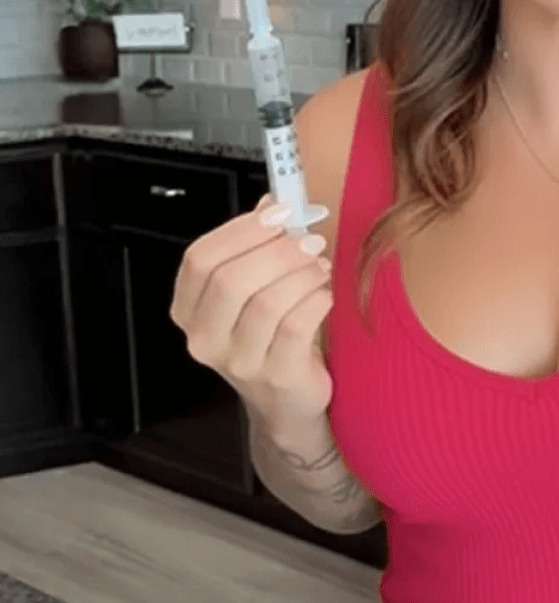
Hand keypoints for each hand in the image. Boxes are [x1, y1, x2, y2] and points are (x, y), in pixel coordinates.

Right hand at [170, 194, 334, 433]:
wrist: (288, 402)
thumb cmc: (272, 336)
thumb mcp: (256, 289)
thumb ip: (258, 245)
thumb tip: (273, 200)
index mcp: (190, 309)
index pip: (200, 259)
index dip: (242, 229)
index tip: (279, 212)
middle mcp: (204, 338)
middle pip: (231, 280)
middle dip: (277, 251)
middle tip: (309, 241)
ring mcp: (238, 362)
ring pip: (266, 302)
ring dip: (301, 274)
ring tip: (320, 267)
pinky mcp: (276, 376)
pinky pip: (296, 326)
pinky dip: (316, 300)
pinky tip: (324, 295)